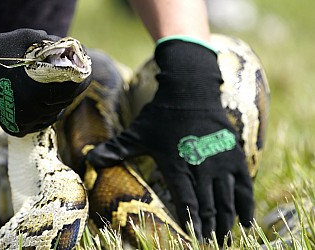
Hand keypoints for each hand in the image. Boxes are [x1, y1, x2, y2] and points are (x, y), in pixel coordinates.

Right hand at [0, 29, 89, 135]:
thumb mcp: (26, 39)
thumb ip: (50, 43)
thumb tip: (71, 47)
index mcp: (37, 89)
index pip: (72, 89)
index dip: (83, 80)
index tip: (86, 73)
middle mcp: (32, 110)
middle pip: (64, 102)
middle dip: (71, 90)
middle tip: (73, 80)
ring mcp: (23, 121)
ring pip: (53, 114)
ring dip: (59, 103)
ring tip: (57, 90)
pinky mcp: (15, 128)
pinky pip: (39, 123)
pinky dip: (45, 114)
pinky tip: (44, 103)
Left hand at [87, 39, 253, 242]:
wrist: (190, 90)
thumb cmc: (161, 114)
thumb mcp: (136, 133)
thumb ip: (115, 149)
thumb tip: (88, 159)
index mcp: (176, 165)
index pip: (186, 201)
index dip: (191, 223)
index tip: (195, 240)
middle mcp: (201, 167)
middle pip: (209, 206)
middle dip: (210, 228)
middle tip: (211, 245)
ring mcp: (220, 162)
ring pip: (227, 199)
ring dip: (227, 221)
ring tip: (226, 238)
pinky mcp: (234, 155)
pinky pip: (244, 185)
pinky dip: (246, 204)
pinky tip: (247, 220)